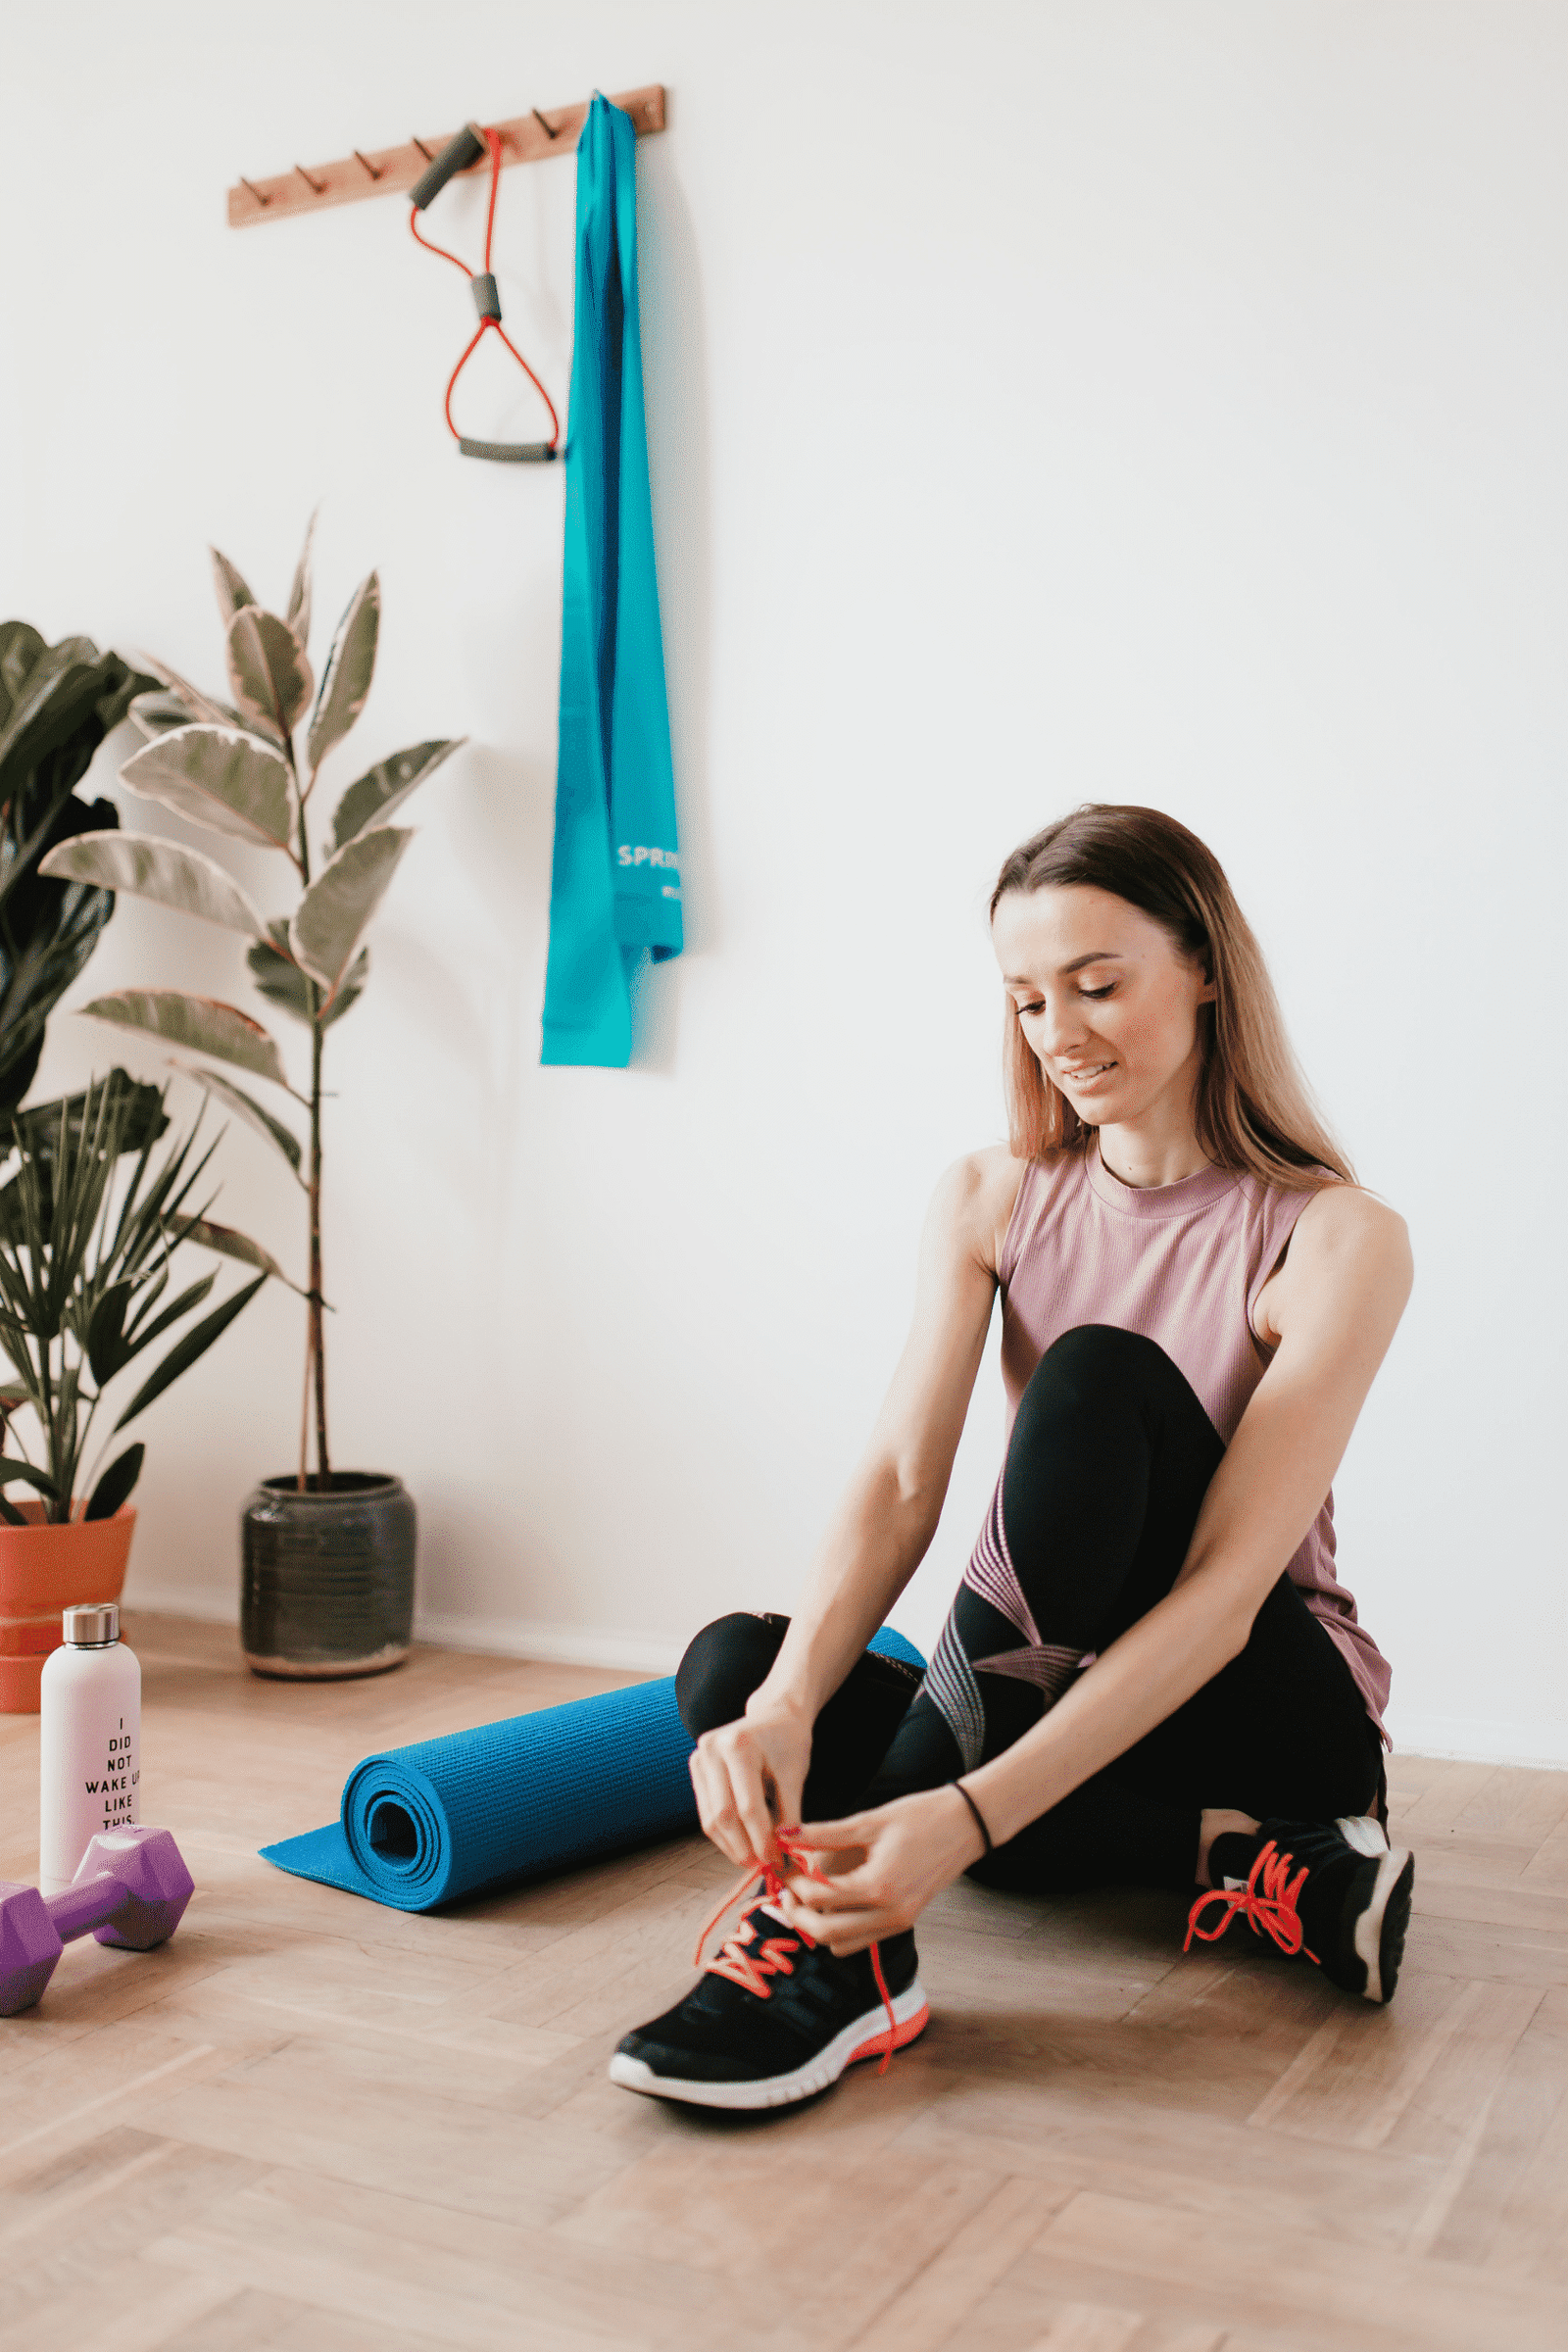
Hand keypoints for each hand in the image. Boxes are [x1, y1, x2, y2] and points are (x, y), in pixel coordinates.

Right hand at [688, 1699, 812, 1871]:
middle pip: (724, 1815)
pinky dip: (724, 1834)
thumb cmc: (788, 1742)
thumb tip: (785, 1855)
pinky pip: (707, 1811)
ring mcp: (699, 1757)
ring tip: (753, 1860)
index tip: (778, 1861)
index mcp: (739, 1745)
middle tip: (764, 1867)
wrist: (774, 1714)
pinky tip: (741, 1845)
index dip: (763, 1840)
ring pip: (711, 1818)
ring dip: (732, 1846)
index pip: (749, 1807)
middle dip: (745, 1848)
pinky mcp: (696, 1767)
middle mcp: (712, 1749)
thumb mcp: (795, 1776)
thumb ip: (790, 1815)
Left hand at [773, 1784, 986, 1955]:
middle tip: (787, 1890)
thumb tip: (785, 1835)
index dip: (793, 1883)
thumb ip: (824, 1833)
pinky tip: (834, 1900)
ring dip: (817, 1926)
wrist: (966, 1825)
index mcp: (879, 1886)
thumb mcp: (869, 1821)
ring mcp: (898, 1922)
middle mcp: (890, 1913)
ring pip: (841, 1945)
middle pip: (824, 1934)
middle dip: (798, 1914)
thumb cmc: (921, 1817)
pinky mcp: (903, 1922)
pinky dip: (840, 1929)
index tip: (783, 1866)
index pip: (819, 1897)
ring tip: (808, 1895)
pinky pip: (861, 1940)